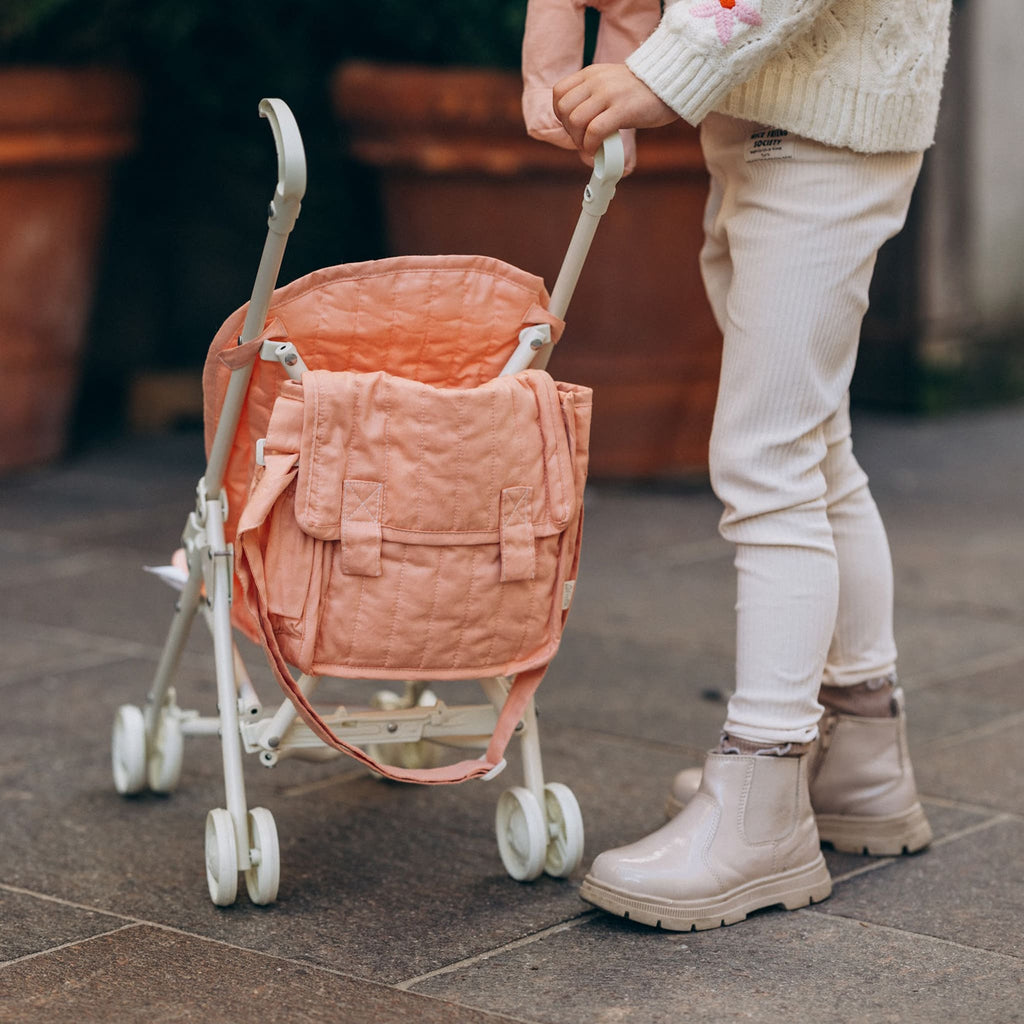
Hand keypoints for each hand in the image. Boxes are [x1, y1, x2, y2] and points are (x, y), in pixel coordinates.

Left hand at [553, 63, 677, 156]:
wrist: (671, 82)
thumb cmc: (642, 90)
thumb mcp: (612, 84)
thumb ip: (595, 98)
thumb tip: (580, 128)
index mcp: (591, 74)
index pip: (559, 93)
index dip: (560, 114)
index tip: (573, 126)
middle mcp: (596, 81)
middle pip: (565, 109)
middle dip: (569, 131)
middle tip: (583, 140)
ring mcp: (608, 94)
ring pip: (576, 121)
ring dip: (579, 140)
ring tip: (591, 146)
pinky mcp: (622, 110)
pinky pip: (594, 131)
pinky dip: (590, 145)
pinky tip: (598, 150)